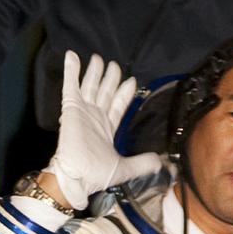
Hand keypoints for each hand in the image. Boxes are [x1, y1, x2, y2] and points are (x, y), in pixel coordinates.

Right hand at [45, 52, 160, 209]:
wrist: (76, 177)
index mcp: (107, 128)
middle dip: (110, 78)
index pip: (118, 105)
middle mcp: (96, 117)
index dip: (124, 93)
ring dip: (94, 72)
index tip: (131, 80)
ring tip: (98, 58)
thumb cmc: (96, 174)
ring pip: (91, 85)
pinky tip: (72, 56)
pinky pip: (71, 86)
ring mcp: (83, 111)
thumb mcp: (125, 169)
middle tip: (114, 64)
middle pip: (105, 91)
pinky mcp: (71, 109)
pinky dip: (71, 71)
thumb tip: (161, 163)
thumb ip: (142, 163)